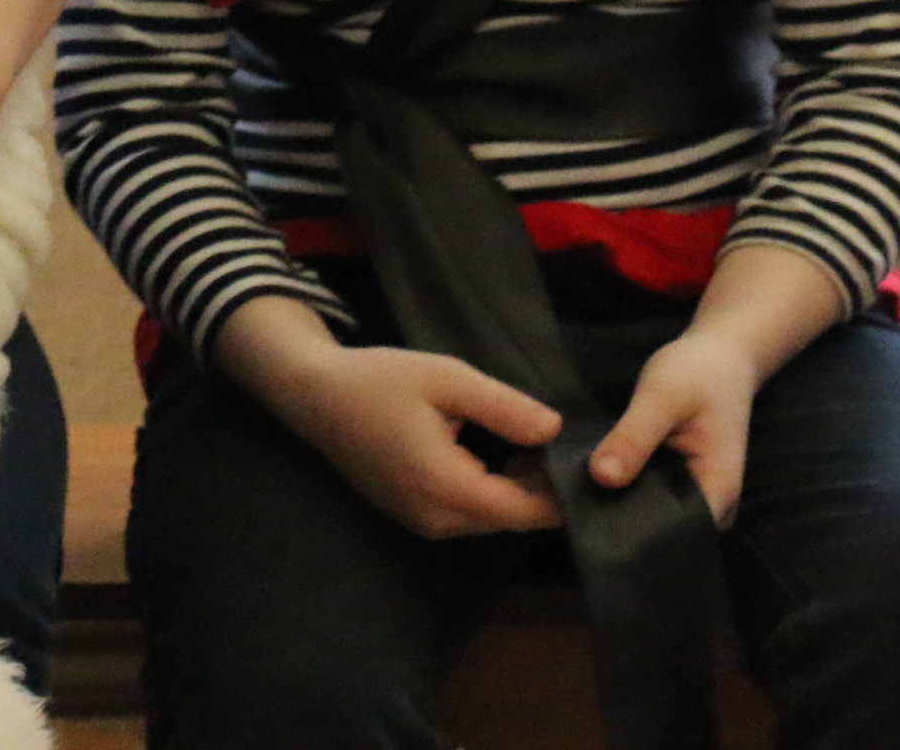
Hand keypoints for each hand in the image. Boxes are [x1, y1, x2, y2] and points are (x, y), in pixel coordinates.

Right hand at [288, 344, 568, 537]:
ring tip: (534, 444)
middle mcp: (435, 518)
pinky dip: (491, 490)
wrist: (314, 395)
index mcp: (446, 487)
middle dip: (541, 490)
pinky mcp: (412, 514)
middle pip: (509, 518)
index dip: (560, 493)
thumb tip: (556, 430)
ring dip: (517, 491)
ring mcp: (421, 521)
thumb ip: (504, 407)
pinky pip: (466, 512)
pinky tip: (500, 454)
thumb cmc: (380, 380)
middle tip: (563, 445)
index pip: (524, 511)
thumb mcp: (447, 379)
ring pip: (489, 517)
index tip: (585, 463)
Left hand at [584, 239, 846, 527]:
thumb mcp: (663, 397)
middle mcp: (707, 507)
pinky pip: (640, 495)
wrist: (720, 355)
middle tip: (557, 505)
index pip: (670, 537)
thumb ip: (635, 437)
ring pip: (643, 515)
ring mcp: (689, 497)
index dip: (626, 533)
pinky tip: (574, 480)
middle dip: (609, 518)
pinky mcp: (672, 484)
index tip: (578, 520)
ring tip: (558, 495)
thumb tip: (600, 478)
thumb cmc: (699, 372)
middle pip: (654, 531)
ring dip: (607, 504)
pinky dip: (613, 489)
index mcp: (716, 493)